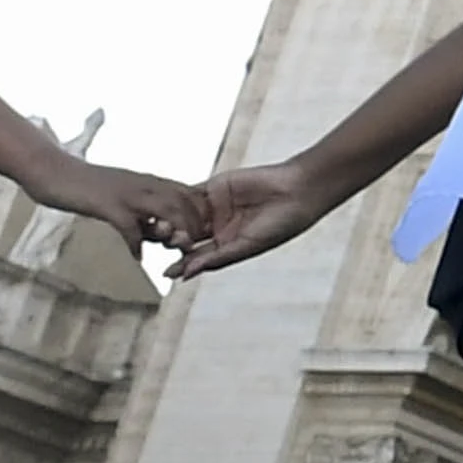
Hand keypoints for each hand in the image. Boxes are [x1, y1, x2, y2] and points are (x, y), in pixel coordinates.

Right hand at [37, 140, 205, 259]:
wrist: (54, 171)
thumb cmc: (88, 187)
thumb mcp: (124, 196)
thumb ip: (143, 212)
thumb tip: (158, 235)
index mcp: (150, 181)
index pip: (189, 193)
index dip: (200, 213)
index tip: (204, 233)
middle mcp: (145, 184)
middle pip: (185, 202)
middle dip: (194, 226)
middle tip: (194, 249)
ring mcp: (128, 193)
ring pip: (166, 211)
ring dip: (174, 234)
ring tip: (176, 254)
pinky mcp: (108, 204)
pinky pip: (130, 226)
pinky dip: (136, 243)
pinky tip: (138, 257)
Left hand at [168, 161, 325, 280]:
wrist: (298, 191)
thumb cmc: (281, 224)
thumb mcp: (247, 246)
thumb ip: (216, 259)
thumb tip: (185, 275)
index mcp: (225, 245)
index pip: (196, 257)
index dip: (181, 263)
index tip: (167, 272)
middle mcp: (216, 228)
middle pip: (186, 236)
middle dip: (174, 241)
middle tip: (169, 241)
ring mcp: (214, 207)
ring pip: (184, 216)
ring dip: (173, 221)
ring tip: (164, 227)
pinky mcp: (213, 187)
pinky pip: (190, 194)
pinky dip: (178, 199)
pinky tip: (167, 205)